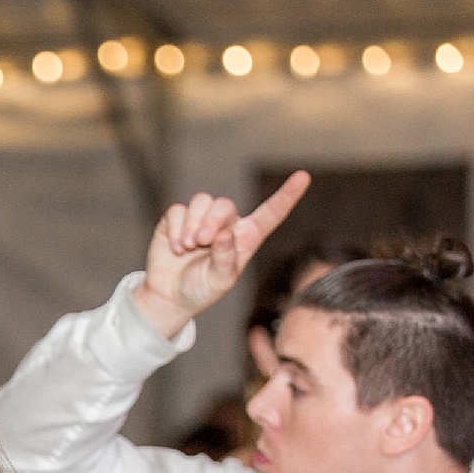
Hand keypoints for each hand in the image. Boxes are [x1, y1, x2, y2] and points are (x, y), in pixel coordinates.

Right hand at [134, 170, 311, 338]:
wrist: (170, 295)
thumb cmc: (201, 289)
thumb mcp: (219, 281)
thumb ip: (225, 260)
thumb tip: (225, 235)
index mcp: (245, 238)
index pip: (270, 214)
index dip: (287, 196)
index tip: (303, 177)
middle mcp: (226, 224)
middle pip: (224, 205)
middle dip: (211, 221)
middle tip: (201, 241)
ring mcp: (201, 219)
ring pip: (201, 201)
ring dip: (192, 224)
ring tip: (186, 247)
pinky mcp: (178, 219)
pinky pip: (177, 210)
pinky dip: (175, 229)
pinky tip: (175, 247)